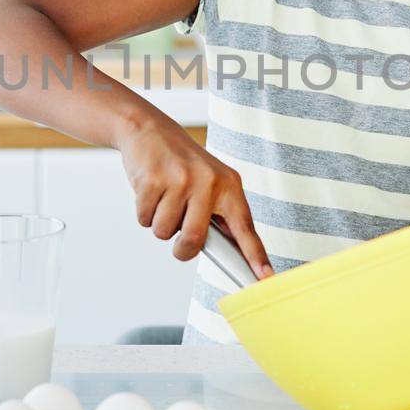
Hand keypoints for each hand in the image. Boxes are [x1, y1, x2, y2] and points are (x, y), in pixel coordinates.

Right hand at [115, 116, 273, 279]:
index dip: (256, 257)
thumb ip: (218, 213)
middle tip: (177, 237)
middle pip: (193, 241)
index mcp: (228, 186)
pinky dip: (143, 211)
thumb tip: (223, 252)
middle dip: (181, 248)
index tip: (266, 279)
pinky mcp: (152, 181)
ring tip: (164, 197)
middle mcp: (208, 183)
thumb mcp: (209, 181)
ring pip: (164, 232)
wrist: (148, 130)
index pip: (245, 228)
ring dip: (159, 222)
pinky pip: (144, 219)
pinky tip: (150, 189)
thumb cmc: (181, 164)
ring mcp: (180, 182)